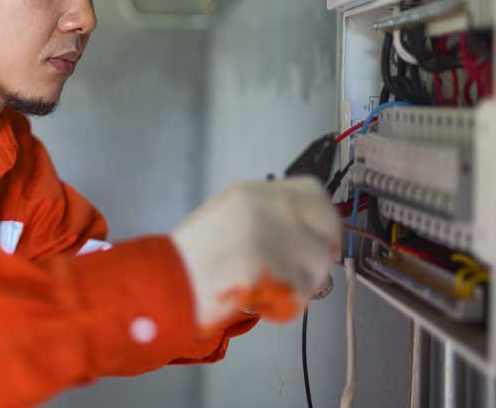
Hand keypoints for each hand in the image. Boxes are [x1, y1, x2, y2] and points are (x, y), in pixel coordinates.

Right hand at [170, 176, 339, 329]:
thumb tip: (304, 231)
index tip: (316, 236)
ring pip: (319, 265)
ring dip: (302, 283)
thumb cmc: (192, 258)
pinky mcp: (275, 269)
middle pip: (328, 225)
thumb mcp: (228, 214)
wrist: (167, 282)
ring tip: (270, 287)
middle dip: (320, 251)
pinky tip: (261, 299)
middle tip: (303, 270)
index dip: (320, 218)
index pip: (316, 192)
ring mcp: (274, 236)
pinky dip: (286, 304)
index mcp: (255, 191)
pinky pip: (301, 294)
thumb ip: (266, 215)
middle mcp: (270, 207)